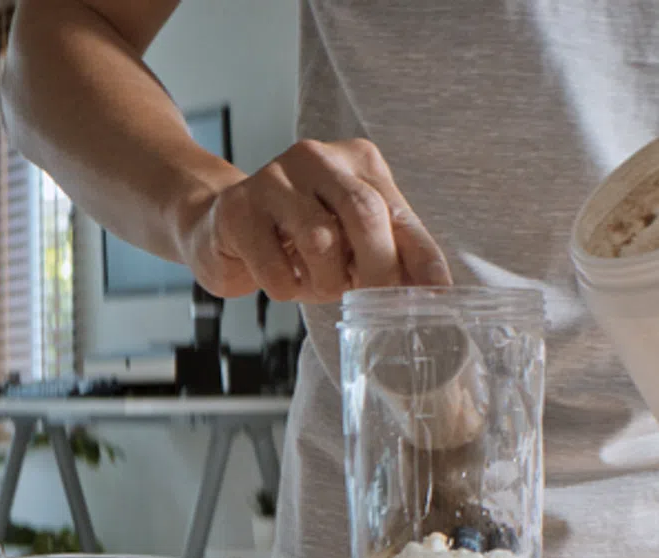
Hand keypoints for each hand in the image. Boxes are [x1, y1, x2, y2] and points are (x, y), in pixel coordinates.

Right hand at [176, 138, 450, 303]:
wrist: (220, 225)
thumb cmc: (298, 237)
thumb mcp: (354, 241)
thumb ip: (393, 252)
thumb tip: (436, 291)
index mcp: (357, 161)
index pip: (400, 212)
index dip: (423, 258)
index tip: (438, 295)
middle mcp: (318, 158)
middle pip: (365, 215)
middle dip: (376, 269)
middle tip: (374, 300)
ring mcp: (274, 178)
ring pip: (320, 241)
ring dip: (326, 282)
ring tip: (317, 284)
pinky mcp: (237, 208)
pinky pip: (276, 268)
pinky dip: (286, 289)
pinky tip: (281, 277)